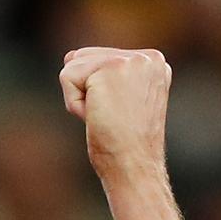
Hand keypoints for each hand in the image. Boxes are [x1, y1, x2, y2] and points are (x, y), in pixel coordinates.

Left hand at [59, 47, 170, 175]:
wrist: (134, 164)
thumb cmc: (125, 143)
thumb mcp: (119, 101)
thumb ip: (101, 74)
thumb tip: (69, 56)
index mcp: (153, 63)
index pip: (99, 59)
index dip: (97, 91)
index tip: (120, 113)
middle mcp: (147, 57)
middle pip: (84, 57)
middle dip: (86, 91)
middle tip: (111, 116)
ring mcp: (130, 60)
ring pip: (73, 65)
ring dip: (79, 98)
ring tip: (106, 116)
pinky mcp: (110, 67)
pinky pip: (67, 77)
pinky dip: (73, 102)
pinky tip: (97, 115)